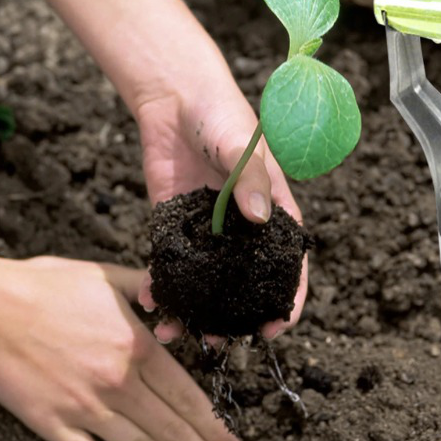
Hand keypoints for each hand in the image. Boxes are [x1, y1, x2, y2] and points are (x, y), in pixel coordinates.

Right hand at [0, 254, 245, 440]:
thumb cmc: (49, 286)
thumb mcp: (108, 276)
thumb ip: (147, 286)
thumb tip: (171, 291)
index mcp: (138, 346)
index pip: (188, 397)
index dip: (214, 425)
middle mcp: (119, 383)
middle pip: (172, 431)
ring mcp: (86, 408)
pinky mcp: (53, 424)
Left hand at [135, 82, 307, 342]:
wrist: (176, 98)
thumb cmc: (222, 115)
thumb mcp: (242, 145)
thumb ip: (252, 179)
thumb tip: (259, 218)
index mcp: (271, 209)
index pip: (288, 261)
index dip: (288, 297)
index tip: (277, 328)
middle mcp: (241, 226)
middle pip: (245, 281)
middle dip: (236, 316)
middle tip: (221, 342)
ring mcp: (207, 228)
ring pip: (206, 280)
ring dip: (195, 309)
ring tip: (180, 333)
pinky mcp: (174, 223)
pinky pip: (170, 262)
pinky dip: (161, 284)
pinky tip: (151, 300)